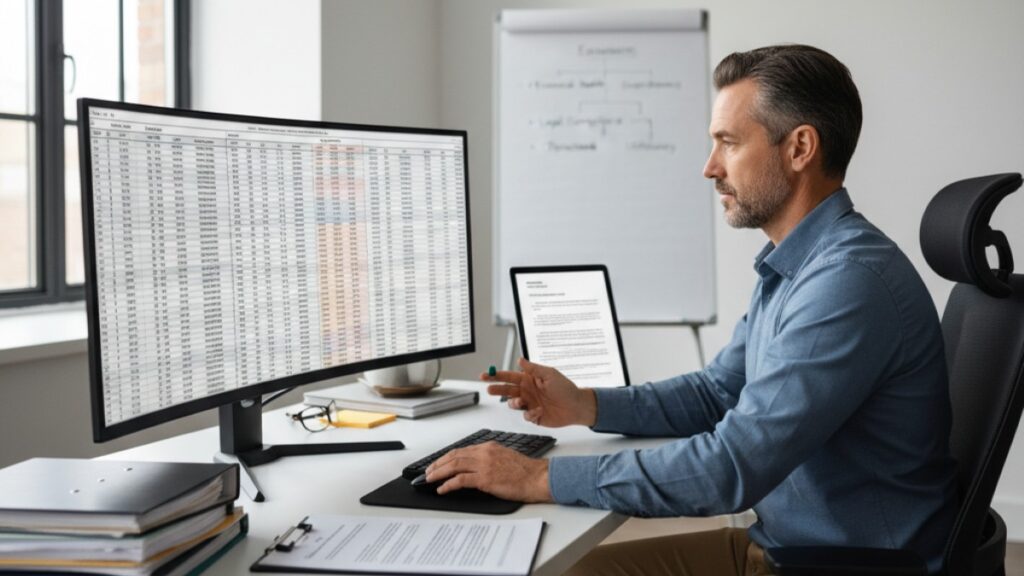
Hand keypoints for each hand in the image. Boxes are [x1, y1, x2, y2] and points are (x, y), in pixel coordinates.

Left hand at [425, 441, 551, 501]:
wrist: (538, 477)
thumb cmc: (526, 471)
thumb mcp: (505, 457)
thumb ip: (488, 459)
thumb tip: (474, 468)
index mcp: (489, 447)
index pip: (461, 450)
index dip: (446, 457)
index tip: (438, 463)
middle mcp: (484, 453)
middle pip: (454, 456)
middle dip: (438, 464)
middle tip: (428, 472)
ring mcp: (484, 465)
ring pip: (454, 466)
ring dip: (439, 473)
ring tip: (429, 479)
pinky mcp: (485, 479)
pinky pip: (460, 480)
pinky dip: (448, 484)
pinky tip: (442, 489)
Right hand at [481, 358, 596, 427]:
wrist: (576, 406)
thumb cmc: (565, 388)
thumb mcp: (550, 374)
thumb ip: (534, 368)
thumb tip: (520, 360)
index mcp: (529, 379)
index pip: (509, 376)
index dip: (496, 375)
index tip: (485, 375)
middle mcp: (527, 391)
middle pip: (506, 390)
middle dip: (496, 389)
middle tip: (489, 389)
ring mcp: (529, 403)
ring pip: (513, 404)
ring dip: (513, 403)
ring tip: (520, 401)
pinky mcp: (534, 415)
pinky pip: (525, 415)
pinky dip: (530, 413)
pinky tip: (539, 410)